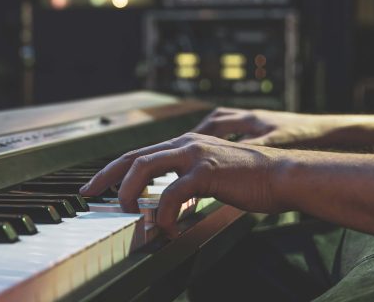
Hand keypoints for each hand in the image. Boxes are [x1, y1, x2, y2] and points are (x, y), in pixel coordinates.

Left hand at [79, 133, 287, 236]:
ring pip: (145, 166)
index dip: (113, 170)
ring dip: (129, 191)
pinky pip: (175, 192)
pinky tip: (168, 228)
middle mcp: (184, 144)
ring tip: (125, 211)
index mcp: (183, 145)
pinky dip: (165, 212)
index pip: (137, 155)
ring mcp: (195, 155)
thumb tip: (166, 201)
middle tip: (90, 194)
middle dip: (107, 176)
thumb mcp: (209, 176)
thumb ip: (186, 181)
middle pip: (133, 157)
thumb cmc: (249, 180)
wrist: (283, 176)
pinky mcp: (207, 170)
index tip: (94, 185)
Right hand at [190, 107, 329, 146]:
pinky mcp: (263, 127)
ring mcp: (256, 120)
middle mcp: (250, 116)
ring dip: (210, 134)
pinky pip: (236, 129)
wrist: (327, 130)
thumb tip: (229, 153)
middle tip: (183, 146)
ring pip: (224, 123)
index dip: (198, 138)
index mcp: (250, 119)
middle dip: (198, 133)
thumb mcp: (277, 143)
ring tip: (198, 147)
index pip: (216, 126)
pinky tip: (224, 152)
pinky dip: (226, 138)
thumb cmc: (304, 136)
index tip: (183, 149)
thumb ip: (252, 147)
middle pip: (215, 120)